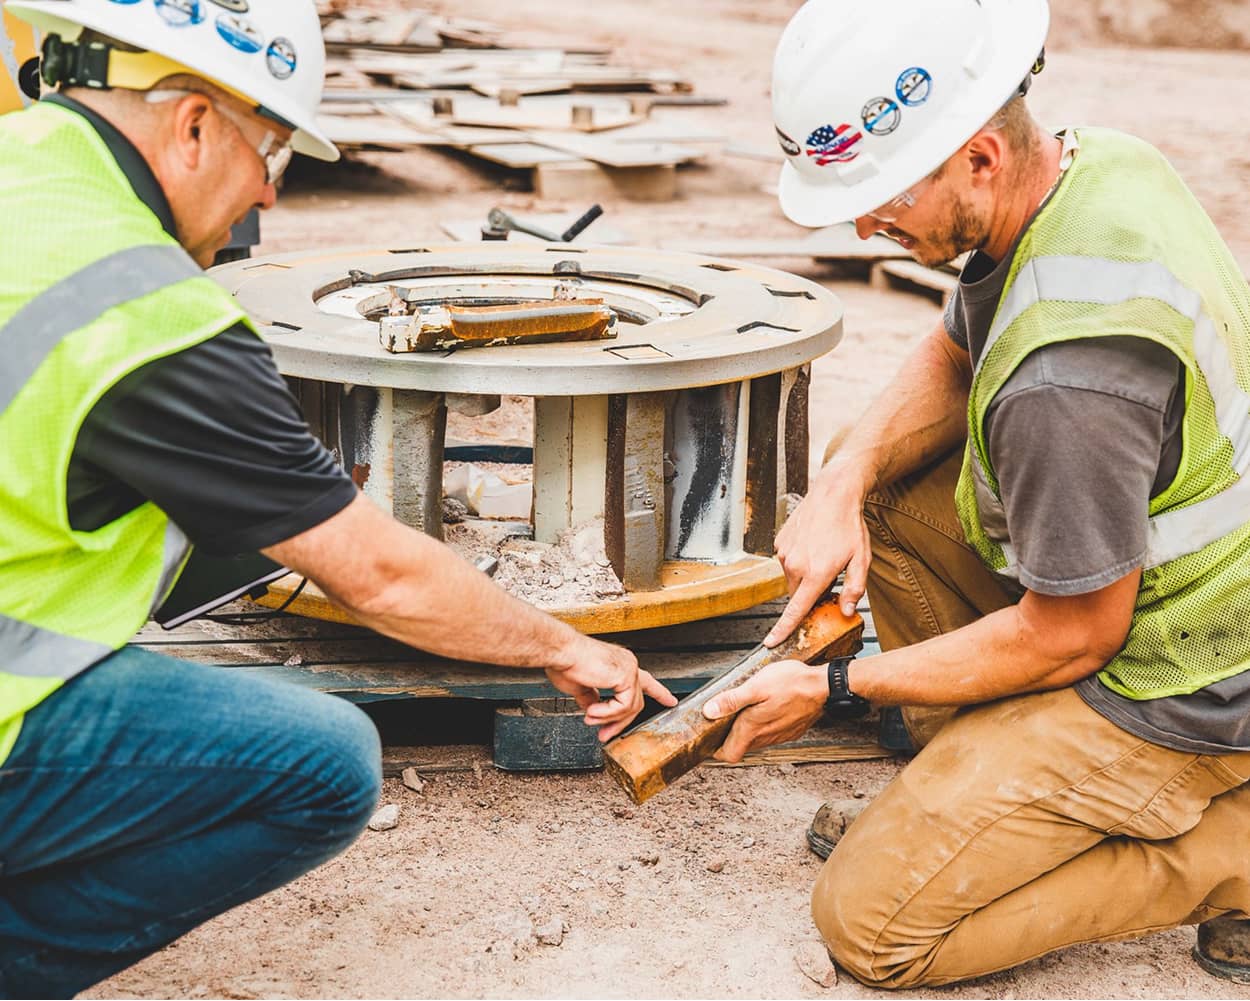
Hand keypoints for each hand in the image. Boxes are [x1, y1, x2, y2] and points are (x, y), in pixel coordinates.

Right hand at [546, 635, 677, 741]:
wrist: (560, 652)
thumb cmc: (565, 663)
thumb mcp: (580, 686)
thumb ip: (592, 698)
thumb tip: (594, 710)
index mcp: (619, 664)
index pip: (645, 680)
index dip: (659, 692)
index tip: (671, 701)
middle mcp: (627, 664)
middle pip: (635, 702)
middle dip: (619, 723)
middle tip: (604, 735)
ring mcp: (629, 669)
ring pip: (630, 707)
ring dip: (608, 719)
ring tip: (590, 718)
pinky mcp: (626, 676)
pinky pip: (623, 706)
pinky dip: (607, 714)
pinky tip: (592, 711)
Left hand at [701, 660, 826, 762]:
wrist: (824, 686)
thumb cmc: (792, 683)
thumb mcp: (756, 686)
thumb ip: (732, 700)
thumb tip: (709, 711)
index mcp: (754, 728)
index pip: (729, 755)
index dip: (716, 751)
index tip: (709, 741)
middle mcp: (767, 736)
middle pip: (742, 747)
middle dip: (729, 738)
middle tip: (722, 721)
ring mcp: (781, 735)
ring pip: (757, 741)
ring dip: (747, 732)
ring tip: (742, 712)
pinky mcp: (791, 730)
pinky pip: (771, 734)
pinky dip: (763, 727)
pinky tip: (764, 710)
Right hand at [766, 470, 871, 646]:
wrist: (833, 494)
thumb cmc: (850, 527)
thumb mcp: (861, 560)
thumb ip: (853, 589)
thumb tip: (846, 611)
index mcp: (816, 574)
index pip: (796, 610)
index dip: (783, 630)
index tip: (771, 643)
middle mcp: (795, 566)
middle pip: (798, 594)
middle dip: (810, 591)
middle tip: (829, 574)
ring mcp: (785, 553)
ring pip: (792, 577)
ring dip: (805, 574)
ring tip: (822, 552)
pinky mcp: (780, 542)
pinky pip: (787, 561)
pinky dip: (798, 559)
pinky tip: (812, 544)